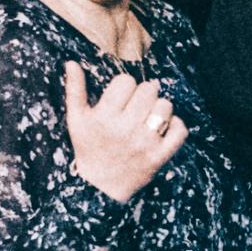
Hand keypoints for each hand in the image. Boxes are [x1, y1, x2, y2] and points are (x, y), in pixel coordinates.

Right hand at [61, 60, 190, 203]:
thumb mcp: (76, 120)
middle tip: (136, 105)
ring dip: (159, 108)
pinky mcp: (159, 157)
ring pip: (166, 106)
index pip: (126, 81)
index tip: (120, 97)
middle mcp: (125, 129)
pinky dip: (176, 126)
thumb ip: (75, 90)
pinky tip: (163, 128)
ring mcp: (145, 143)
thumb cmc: (88, 148)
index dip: (124, 86)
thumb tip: (71, 62)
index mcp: (104, 117)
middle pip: (149, 89)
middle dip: (143, 94)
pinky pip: (180, 131)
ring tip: (148, 116)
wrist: (99, 188)